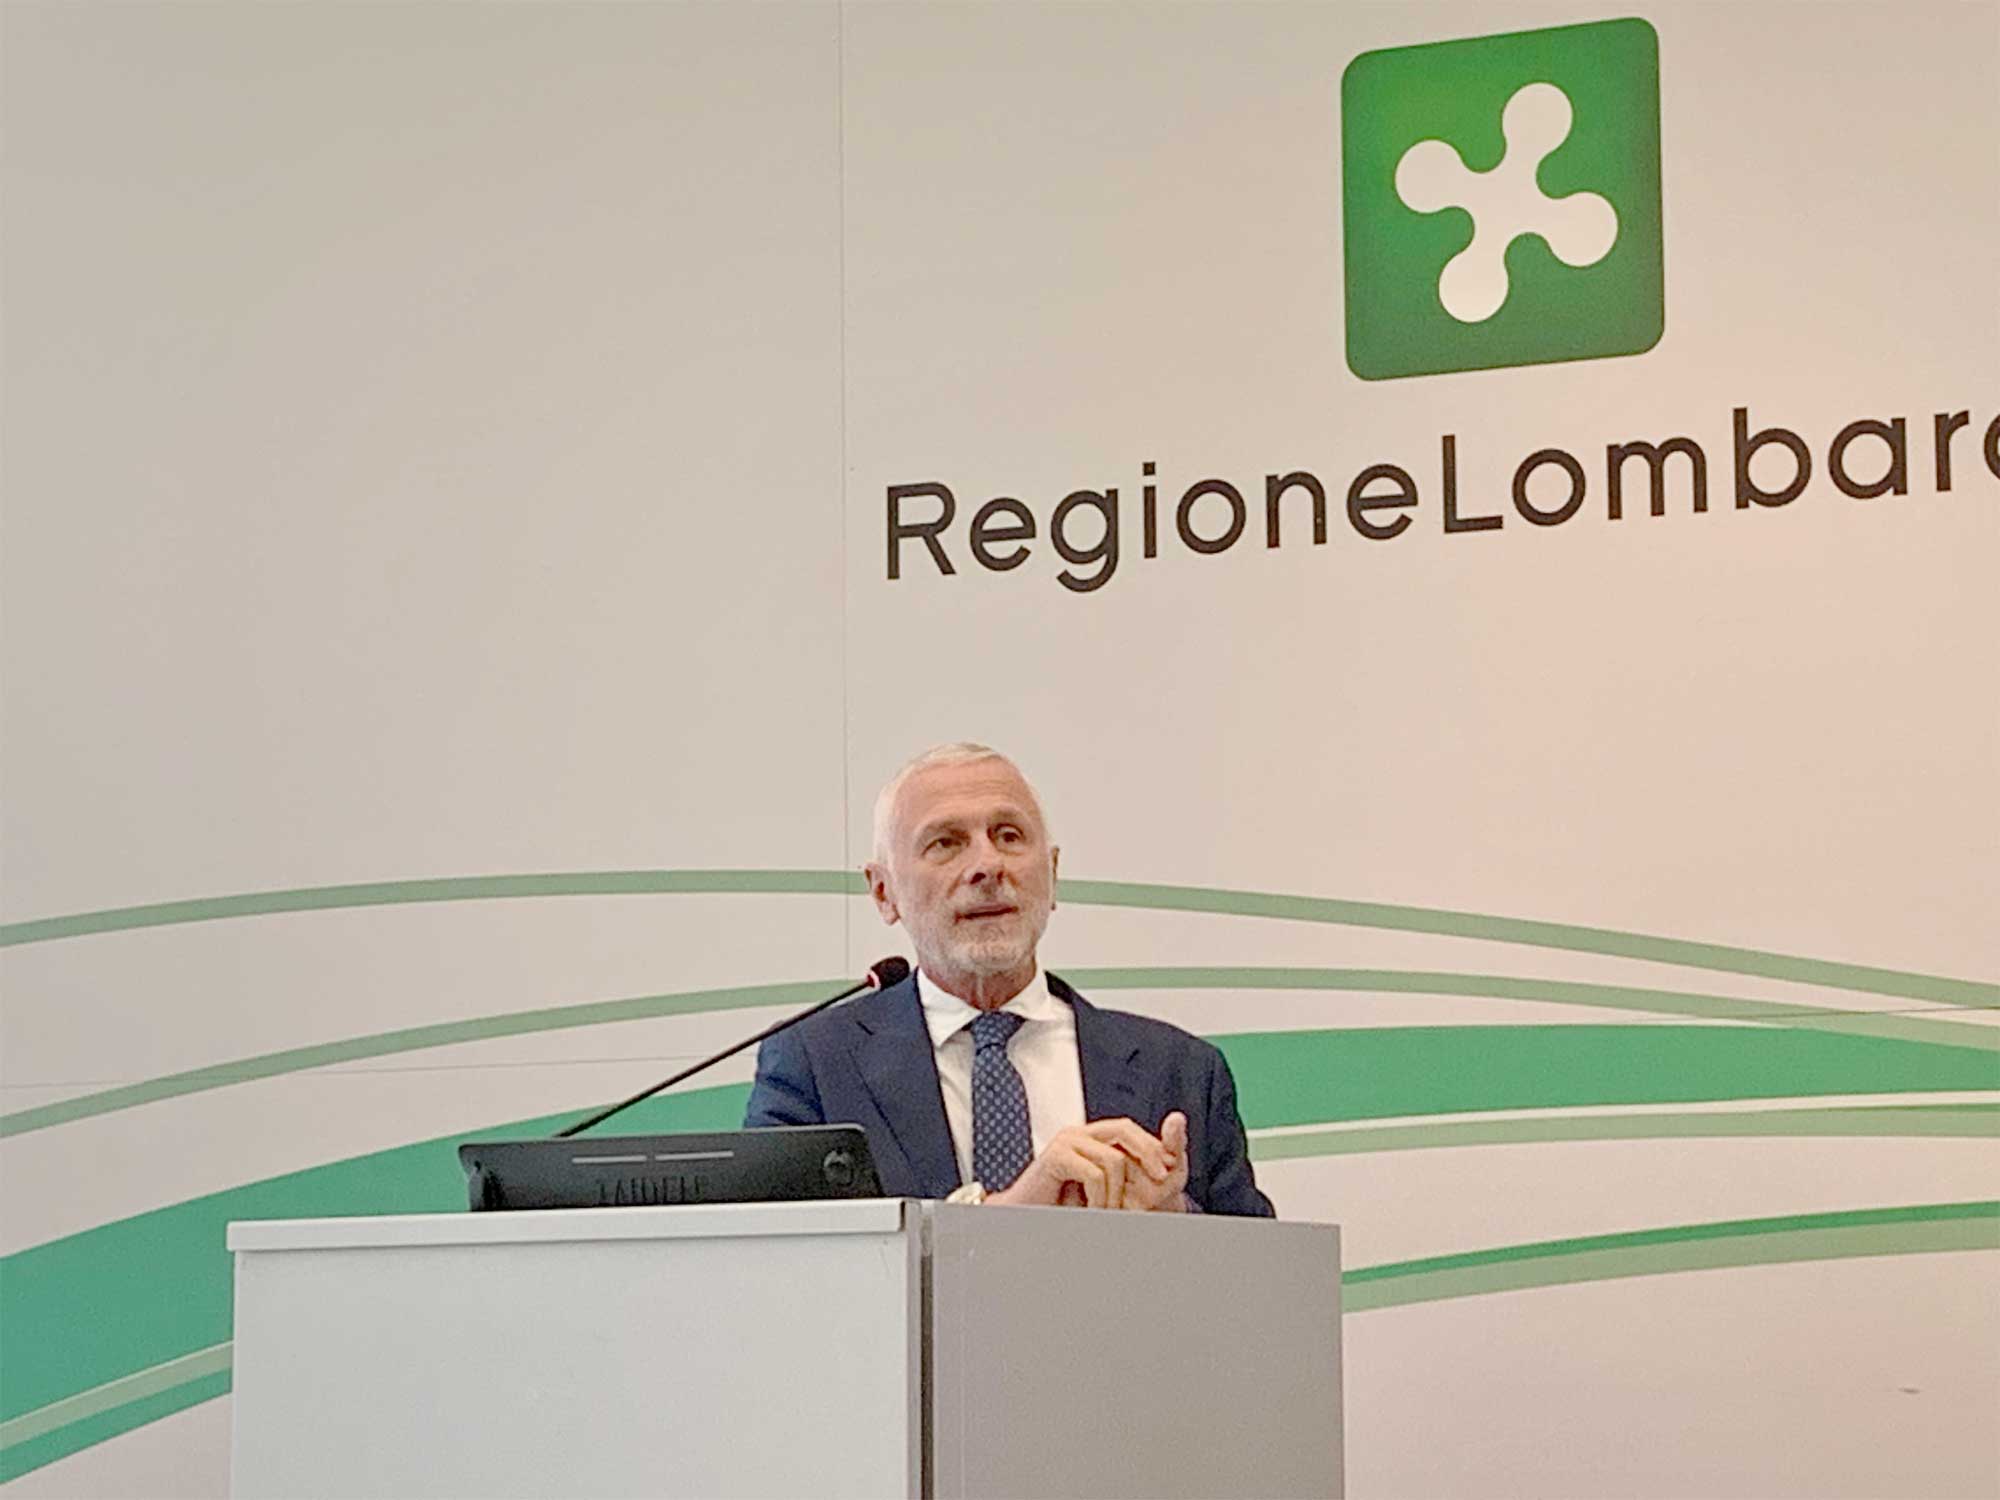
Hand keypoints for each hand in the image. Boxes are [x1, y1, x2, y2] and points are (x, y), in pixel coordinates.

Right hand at [988, 1117, 1183, 1209]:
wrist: (1023, 1216)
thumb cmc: (1059, 1206)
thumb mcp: (1100, 1191)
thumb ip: (1121, 1178)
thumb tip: (1161, 1170)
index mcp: (1090, 1139)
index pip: (1128, 1130)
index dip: (1152, 1146)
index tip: (1169, 1169)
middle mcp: (1079, 1134)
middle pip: (1124, 1129)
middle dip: (1148, 1153)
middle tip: (1162, 1180)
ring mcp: (1066, 1142)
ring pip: (1113, 1160)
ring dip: (1116, 1195)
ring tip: (1108, 1213)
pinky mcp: (1056, 1156)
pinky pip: (1094, 1174)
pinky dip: (1100, 1199)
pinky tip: (1092, 1211)